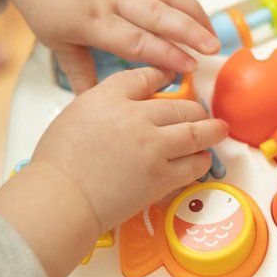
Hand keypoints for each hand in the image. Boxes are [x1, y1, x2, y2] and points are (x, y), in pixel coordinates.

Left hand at [0, 0, 219, 92]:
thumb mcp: (54, 40)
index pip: (135, 40)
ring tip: (213, 32)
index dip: (165, 55)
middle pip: (157, 15)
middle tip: (213, 49)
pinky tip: (195, 10)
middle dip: (188, 32)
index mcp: (92, 20)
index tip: (188, 68)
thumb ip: (78, 70)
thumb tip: (91, 102)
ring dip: (192, 12)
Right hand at [0, 67, 228, 276]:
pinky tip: (203, 158)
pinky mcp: (161, 177)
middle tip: (201, 113)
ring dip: (210, 130)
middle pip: (178, 104)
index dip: (162, 77)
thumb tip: (127, 105)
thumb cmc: (58, 163)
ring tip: (218, 130)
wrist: (61, 199)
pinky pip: (193, 164)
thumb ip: (105, 103)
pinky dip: (202, 160)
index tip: (170, 80)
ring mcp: (152, 147)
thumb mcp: (76, 114)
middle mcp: (134, 117)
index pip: (145, 77)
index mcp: (108, 97)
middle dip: (194, 109)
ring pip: (195, 131)